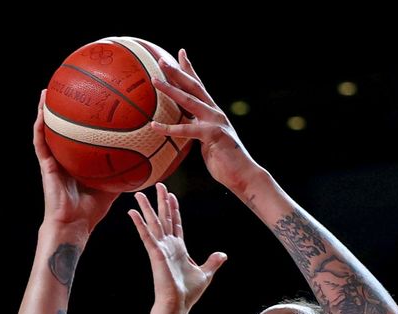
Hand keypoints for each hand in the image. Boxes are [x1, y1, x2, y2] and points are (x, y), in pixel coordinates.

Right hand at [33, 90, 119, 230]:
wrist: (74, 224)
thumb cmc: (91, 211)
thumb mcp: (113, 187)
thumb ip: (125, 173)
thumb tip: (147, 160)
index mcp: (78, 162)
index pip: (80, 137)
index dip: (83, 121)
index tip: (90, 102)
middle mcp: (63, 158)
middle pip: (62, 129)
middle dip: (64, 110)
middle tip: (69, 87)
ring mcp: (53, 160)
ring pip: (46, 130)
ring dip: (45, 110)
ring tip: (48, 90)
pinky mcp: (45, 165)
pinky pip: (40, 141)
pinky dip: (40, 124)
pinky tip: (42, 109)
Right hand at [129, 181, 226, 313]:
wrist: (178, 304)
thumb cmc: (188, 293)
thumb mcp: (205, 273)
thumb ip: (212, 262)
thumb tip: (222, 255)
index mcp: (179, 248)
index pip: (176, 223)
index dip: (174, 209)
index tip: (171, 196)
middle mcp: (168, 245)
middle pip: (164, 218)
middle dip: (161, 201)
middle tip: (159, 185)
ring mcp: (160, 248)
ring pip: (153, 223)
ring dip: (146, 208)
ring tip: (139, 194)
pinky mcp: (155, 253)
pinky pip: (146, 235)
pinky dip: (139, 223)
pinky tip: (132, 212)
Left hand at [150, 50, 259, 193]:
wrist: (243, 175)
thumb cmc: (224, 162)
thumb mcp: (207, 142)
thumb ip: (197, 131)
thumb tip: (185, 129)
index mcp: (213, 112)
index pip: (199, 87)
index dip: (189, 70)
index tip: (179, 54)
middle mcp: (214, 112)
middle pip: (193, 86)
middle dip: (178, 71)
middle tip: (162, 60)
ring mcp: (214, 121)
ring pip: (189, 101)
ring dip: (170, 89)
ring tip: (154, 79)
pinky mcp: (212, 134)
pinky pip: (186, 130)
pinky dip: (169, 128)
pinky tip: (154, 125)